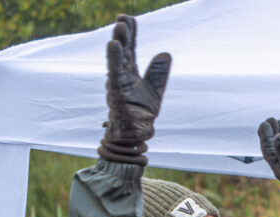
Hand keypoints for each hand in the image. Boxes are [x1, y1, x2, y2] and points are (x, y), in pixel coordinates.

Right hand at [99, 14, 171, 163]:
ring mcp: (118, 84)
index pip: (129, 50)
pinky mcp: (116, 93)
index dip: (130, 35)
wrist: (136, 135)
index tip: (129, 19)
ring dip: (118, 43)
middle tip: (122, 18)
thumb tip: (165, 53)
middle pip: (122, 51)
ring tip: (119, 26)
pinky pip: (114, 73)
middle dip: (123, 35)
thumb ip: (158, 73)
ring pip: (117, 59)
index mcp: (130, 74)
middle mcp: (122, 76)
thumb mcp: (155, 91)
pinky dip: (114, 59)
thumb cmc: (141, 115)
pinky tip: (113, 44)